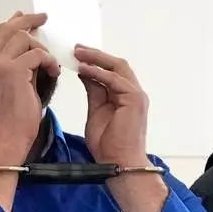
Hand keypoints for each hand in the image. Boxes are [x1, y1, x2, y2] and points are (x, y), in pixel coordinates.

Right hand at [0, 12, 60, 163]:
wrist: (7, 139)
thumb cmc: (10, 121)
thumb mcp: (9, 89)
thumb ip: (15, 69)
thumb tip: (31, 54)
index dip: (13, 24)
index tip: (25, 18)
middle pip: (7, 30)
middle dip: (27, 20)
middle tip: (43, 18)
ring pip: (23, 38)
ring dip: (42, 49)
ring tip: (50, 64)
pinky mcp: (12, 71)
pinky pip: (37, 54)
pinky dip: (49, 61)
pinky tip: (53, 73)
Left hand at [75, 45, 149, 166]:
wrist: (119, 162)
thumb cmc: (108, 145)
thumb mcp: (95, 111)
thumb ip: (93, 92)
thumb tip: (85, 74)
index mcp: (125, 96)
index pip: (112, 71)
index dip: (95, 61)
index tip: (76, 55)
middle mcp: (133, 92)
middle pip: (117, 65)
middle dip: (96, 55)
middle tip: (76, 48)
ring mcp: (136, 95)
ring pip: (117, 68)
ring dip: (96, 59)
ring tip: (78, 53)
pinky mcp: (134, 100)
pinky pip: (115, 80)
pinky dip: (99, 72)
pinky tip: (84, 69)